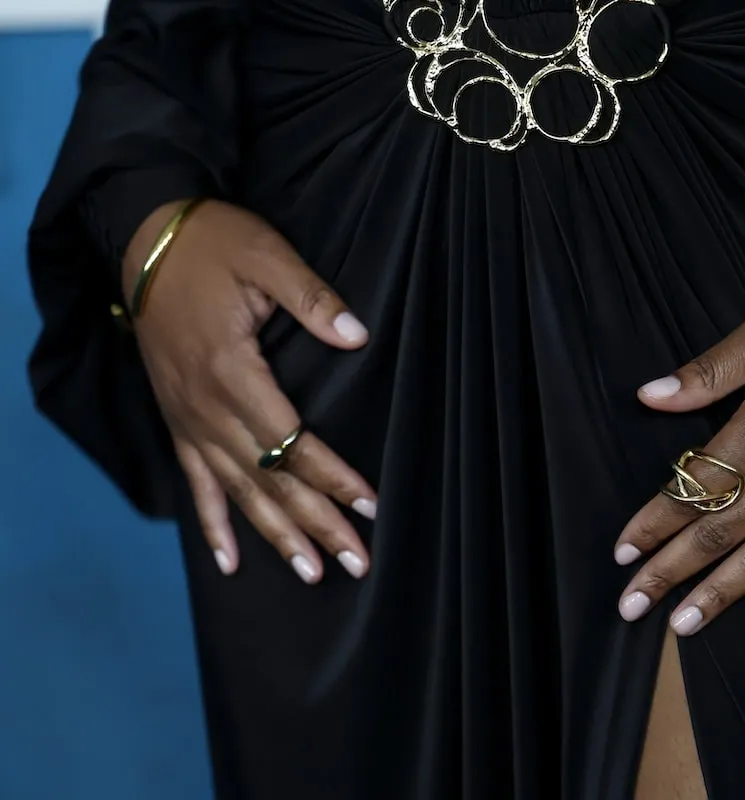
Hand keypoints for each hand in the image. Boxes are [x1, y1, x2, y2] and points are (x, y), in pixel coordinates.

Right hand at [125, 199, 376, 583]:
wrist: (145, 237)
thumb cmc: (213, 245)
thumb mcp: (267, 256)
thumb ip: (313, 298)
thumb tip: (358, 336)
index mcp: (232, 371)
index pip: (293, 442)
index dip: (333, 476)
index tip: (370, 505)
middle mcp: (206, 408)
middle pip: (269, 480)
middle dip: (315, 524)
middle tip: (355, 562)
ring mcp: (187, 419)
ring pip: (237, 491)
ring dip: (275, 536)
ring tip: (310, 573)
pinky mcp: (176, 420)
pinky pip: (194, 483)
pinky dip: (212, 525)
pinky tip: (230, 563)